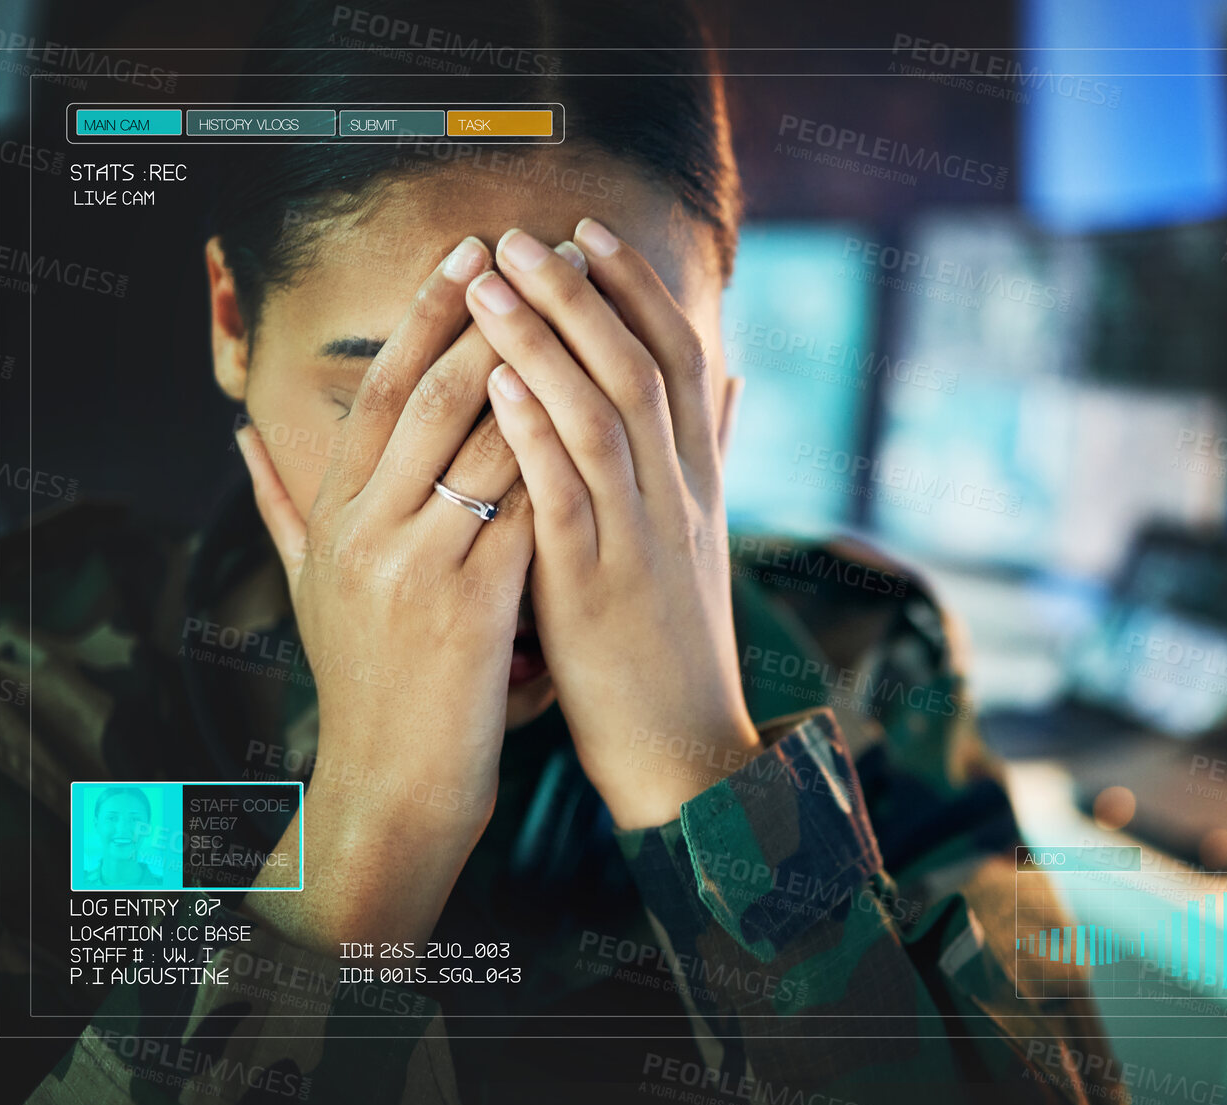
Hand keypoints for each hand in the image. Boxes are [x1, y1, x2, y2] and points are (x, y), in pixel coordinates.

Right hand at [235, 237, 533, 949]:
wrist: (392, 784)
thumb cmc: (365, 683)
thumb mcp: (308, 588)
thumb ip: (282, 506)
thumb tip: (242, 435)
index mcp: (334, 515)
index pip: (379, 389)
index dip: (422, 313)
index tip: (464, 252)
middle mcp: (364, 528)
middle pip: (425, 392)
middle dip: (481, 311)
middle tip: (525, 247)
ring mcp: (412, 563)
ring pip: (476, 435)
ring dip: (529, 360)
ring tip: (571, 303)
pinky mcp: (466, 604)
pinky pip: (519, 504)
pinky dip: (554, 449)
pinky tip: (592, 404)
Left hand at [464, 219, 758, 828]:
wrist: (688, 749)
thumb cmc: (680, 641)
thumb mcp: (705, 536)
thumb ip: (717, 449)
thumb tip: (735, 375)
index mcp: (700, 480)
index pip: (680, 357)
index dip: (635, 289)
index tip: (586, 232)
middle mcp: (680, 496)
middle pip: (641, 366)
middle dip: (582, 292)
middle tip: (524, 233)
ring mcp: (642, 538)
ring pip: (604, 415)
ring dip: (546, 340)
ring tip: (491, 280)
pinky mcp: (597, 587)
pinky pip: (569, 495)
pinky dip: (535, 432)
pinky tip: (497, 383)